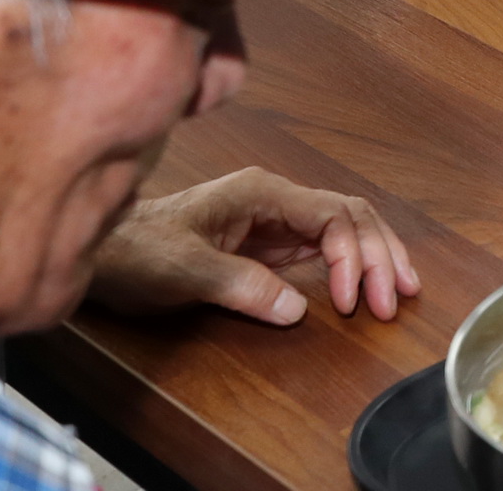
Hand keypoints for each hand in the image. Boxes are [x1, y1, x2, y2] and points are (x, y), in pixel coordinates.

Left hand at [86, 167, 418, 324]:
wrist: (103, 248)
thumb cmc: (136, 250)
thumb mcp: (184, 269)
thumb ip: (241, 285)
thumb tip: (296, 308)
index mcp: (260, 193)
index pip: (330, 215)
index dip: (352, 255)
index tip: (351, 300)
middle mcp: (274, 200)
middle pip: (349, 215)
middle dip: (379, 253)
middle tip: (395, 298)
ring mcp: (273, 220)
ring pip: (343, 228)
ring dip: (375, 256)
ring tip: (399, 290)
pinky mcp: (267, 243)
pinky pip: (323, 248)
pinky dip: (352, 265)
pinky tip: (366, 285)